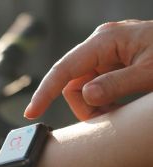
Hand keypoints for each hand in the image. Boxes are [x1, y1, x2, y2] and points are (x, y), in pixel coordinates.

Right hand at [24, 20, 152, 119]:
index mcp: (104, 42)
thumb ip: (117, 84)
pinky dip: (103, 103)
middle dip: (85, 107)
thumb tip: (86, 95)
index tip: (31, 113)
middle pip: (72, 84)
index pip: (64, 70)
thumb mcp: (151, 73)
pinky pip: (94, 88)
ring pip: (82, 89)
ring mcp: (104, 56)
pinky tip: (119, 105)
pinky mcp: (109, 65)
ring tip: (119, 111)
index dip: (45, 93)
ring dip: (95, 107)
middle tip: (106, 119)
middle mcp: (99, 47)